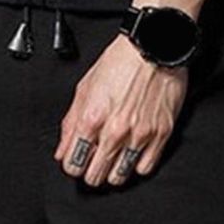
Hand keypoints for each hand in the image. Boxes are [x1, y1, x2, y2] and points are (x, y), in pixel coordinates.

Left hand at [54, 36, 187, 185]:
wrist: (154, 46)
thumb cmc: (121, 62)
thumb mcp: (84, 89)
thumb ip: (70, 124)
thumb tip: (62, 151)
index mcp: (92, 119)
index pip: (73, 164)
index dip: (72, 166)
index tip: (76, 161)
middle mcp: (115, 131)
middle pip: (94, 176)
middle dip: (90, 172)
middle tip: (94, 162)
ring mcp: (139, 135)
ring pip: (119, 178)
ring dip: (113, 172)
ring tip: (113, 160)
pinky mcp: (160, 135)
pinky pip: (144, 168)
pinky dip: (136, 166)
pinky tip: (132, 155)